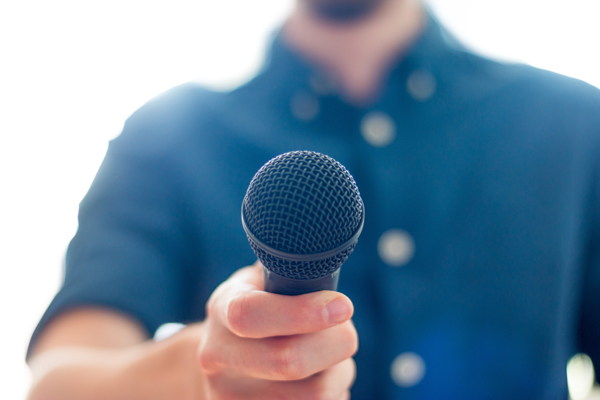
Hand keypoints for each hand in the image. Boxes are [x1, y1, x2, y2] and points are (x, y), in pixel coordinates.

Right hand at [198, 261, 357, 399]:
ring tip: (331, 359)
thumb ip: (290, 273)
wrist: (229, 359)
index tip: (342, 305)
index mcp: (222, 309)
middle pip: (288, 362)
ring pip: (314, 394)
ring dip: (339, 373)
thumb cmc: (263, 309)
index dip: (302, 312)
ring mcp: (230, 397)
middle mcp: (217, 357)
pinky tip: (320, 380)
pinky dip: (334, 395)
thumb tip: (327, 259)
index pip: (250, 315)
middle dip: (335, 343)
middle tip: (345, 331)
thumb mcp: (264, 282)